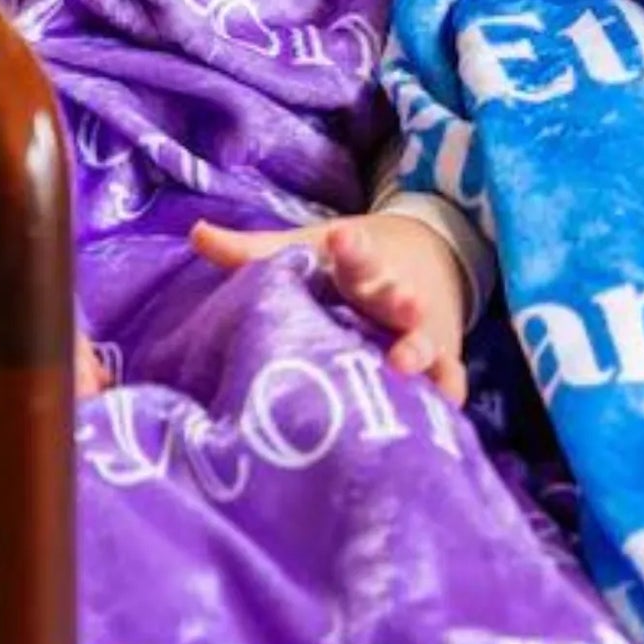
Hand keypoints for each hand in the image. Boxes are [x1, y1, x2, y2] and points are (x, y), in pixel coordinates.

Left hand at [193, 212, 470, 403]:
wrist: (427, 257)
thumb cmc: (350, 265)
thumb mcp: (309, 250)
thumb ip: (255, 252)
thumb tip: (195, 233)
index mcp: (362, 269)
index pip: (357, 255)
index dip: (352, 248)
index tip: (342, 236)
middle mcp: (394, 299)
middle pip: (397, 298)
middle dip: (400, 300)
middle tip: (403, 301)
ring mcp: (421, 332)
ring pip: (426, 342)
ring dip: (420, 350)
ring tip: (406, 362)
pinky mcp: (440, 362)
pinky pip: (448, 380)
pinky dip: (447, 392)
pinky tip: (443, 409)